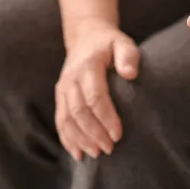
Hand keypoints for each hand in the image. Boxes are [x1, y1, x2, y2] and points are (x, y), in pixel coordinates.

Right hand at [55, 19, 139, 160]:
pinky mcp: (59, 96)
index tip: (118, 134)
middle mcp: (71, 78)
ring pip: (66, 119)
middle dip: (94, 133)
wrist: (86, 36)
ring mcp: (63, 88)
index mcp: (88, 65)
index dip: (106, 117)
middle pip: (79, 111)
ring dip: (80, 139)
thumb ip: (128, 56)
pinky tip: (78, 154)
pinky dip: (67, 139)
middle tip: (110, 149)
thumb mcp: (123, 43)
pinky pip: (60, 120)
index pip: (95, 96)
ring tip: (97, 154)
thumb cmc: (110, 43)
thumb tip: (130, 74)